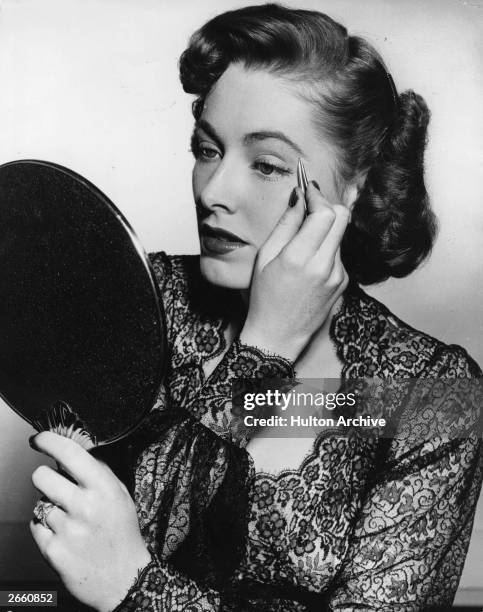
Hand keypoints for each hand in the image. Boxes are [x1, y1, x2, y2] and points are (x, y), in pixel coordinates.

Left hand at [29, 432, 150, 611]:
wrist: (125, 579)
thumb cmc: (122, 534)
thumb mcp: (120, 495)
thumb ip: (99, 472)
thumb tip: (75, 449)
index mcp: (103, 488)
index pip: (69, 453)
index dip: (48, 441)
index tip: (38, 439)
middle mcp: (84, 506)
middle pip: (41, 476)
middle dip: (45, 478)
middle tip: (57, 486)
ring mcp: (67, 530)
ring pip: (39, 503)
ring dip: (49, 507)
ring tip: (69, 519)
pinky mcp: (53, 551)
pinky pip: (36, 527)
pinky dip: (45, 529)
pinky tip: (64, 535)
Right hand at [240, 182, 348, 361]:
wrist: (278, 336)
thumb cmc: (264, 298)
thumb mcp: (265, 258)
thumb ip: (285, 224)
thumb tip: (299, 196)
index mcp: (299, 258)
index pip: (325, 213)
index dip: (317, 196)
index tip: (308, 189)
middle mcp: (324, 266)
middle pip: (342, 217)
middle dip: (328, 206)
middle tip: (311, 207)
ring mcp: (338, 275)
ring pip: (340, 235)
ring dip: (325, 230)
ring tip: (302, 244)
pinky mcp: (344, 283)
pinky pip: (338, 254)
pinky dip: (326, 249)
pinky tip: (309, 264)